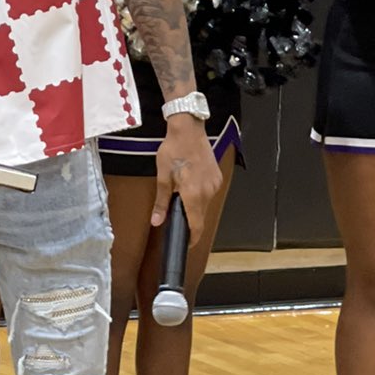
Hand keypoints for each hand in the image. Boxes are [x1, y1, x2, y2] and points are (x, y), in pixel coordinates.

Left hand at [152, 116, 220, 238]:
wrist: (188, 130)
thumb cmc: (174, 150)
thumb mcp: (162, 177)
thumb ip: (161, 202)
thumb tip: (157, 221)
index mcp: (194, 195)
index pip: (197, 226)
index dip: (192, 239)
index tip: (186, 244)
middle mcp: (208, 192)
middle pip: (200, 216)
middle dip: (190, 220)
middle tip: (177, 217)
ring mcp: (215, 184)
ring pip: (205, 204)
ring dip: (195, 206)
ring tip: (181, 196)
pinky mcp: (217, 177)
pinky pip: (209, 193)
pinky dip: (200, 195)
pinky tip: (190, 185)